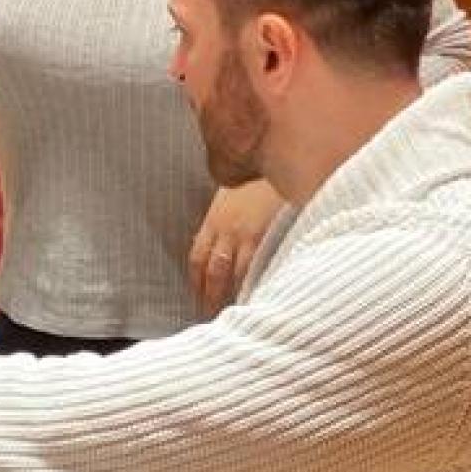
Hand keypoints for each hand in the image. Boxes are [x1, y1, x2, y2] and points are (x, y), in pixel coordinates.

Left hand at [189, 179, 283, 315]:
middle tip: (212, 316)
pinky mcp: (262, 236)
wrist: (274, 154)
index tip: (199, 296)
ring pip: (230, 275)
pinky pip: (254, 268)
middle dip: (209, 297)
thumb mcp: (236, 193)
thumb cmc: (259, 178)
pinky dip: (252, 285)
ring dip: (230, 297)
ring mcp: (243, 234)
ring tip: (234, 317)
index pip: (198, 258)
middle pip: (211, 272)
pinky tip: (255, 298)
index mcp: (215, 219)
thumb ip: (228, 216)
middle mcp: (224, 229)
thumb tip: (224, 237)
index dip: (196, 282)